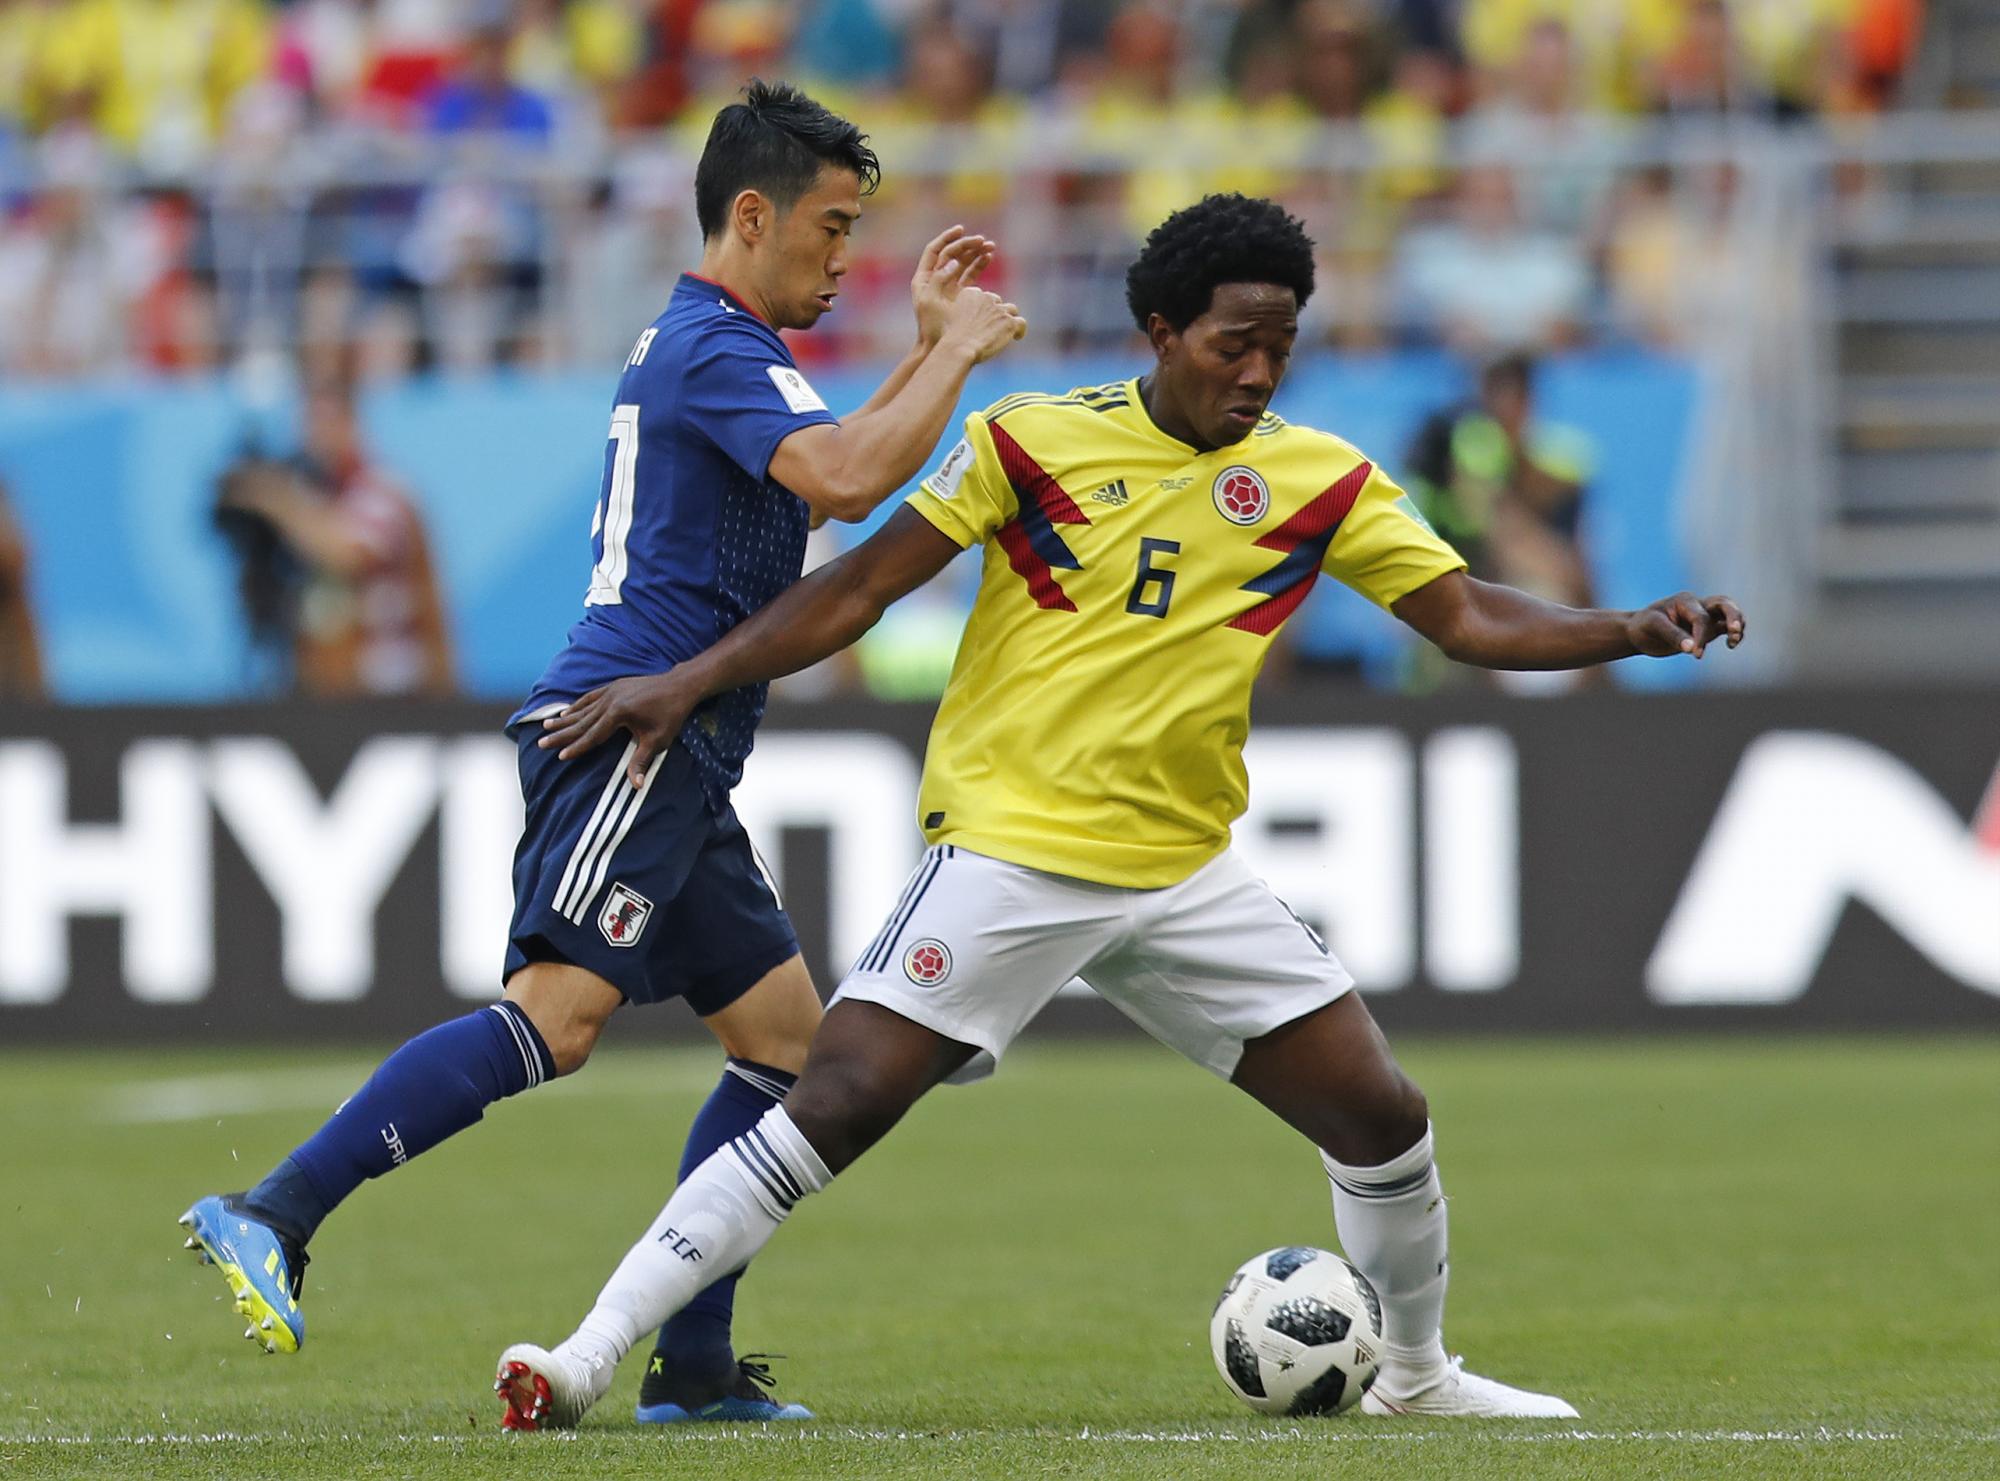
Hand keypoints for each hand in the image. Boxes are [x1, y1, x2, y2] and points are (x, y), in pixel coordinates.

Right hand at [538, 671, 701, 783]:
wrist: (679, 686)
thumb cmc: (670, 715)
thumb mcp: (658, 741)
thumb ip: (642, 761)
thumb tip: (636, 786)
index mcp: (619, 713)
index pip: (593, 735)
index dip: (577, 748)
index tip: (560, 757)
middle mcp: (611, 700)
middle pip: (582, 721)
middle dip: (562, 734)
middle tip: (542, 742)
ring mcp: (611, 691)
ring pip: (583, 708)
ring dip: (565, 718)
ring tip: (547, 725)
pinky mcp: (614, 686)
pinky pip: (590, 697)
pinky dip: (578, 705)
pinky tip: (567, 711)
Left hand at [912, 225, 994, 347]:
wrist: (936, 347)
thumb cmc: (931, 327)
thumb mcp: (930, 302)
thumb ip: (940, 279)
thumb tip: (953, 261)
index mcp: (924, 278)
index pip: (935, 250)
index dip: (947, 238)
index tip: (961, 230)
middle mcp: (935, 279)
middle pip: (951, 254)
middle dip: (967, 245)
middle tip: (982, 240)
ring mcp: (948, 286)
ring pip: (962, 262)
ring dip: (975, 252)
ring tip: (990, 247)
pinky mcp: (960, 295)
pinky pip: (970, 274)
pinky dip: (979, 265)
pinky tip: (989, 257)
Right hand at [941, 286, 1026, 363]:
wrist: (959, 347)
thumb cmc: (949, 336)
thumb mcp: (945, 314)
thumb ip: (958, 309)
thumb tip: (967, 314)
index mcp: (970, 293)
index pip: (982, 296)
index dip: (983, 307)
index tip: (981, 319)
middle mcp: (986, 297)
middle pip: (997, 302)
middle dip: (996, 312)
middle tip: (993, 327)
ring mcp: (999, 310)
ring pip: (1011, 310)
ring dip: (1008, 319)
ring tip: (1007, 331)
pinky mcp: (1009, 322)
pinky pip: (1021, 322)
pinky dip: (1020, 330)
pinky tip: (1017, 337)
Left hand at [1624, 591, 1746, 658]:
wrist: (1638, 632)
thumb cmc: (1643, 626)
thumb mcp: (1653, 627)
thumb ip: (1673, 635)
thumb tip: (1691, 648)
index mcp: (1684, 601)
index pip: (1701, 618)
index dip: (1700, 636)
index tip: (1694, 654)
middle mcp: (1698, 605)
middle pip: (1725, 604)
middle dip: (1733, 616)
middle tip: (1734, 632)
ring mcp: (1705, 616)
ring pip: (1730, 614)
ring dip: (1737, 625)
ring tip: (1733, 642)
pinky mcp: (1708, 629)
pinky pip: (1726, 627)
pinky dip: (1734, 634)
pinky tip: (1732, 644)